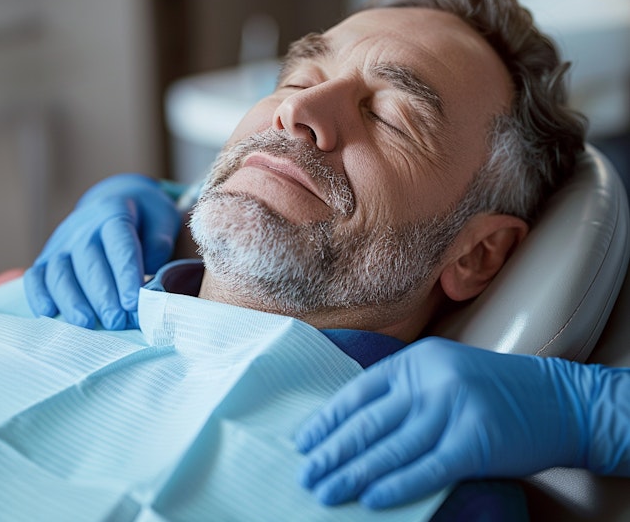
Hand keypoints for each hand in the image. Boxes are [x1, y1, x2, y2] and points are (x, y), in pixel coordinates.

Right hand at [24, 174, 181, 329]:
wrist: (113, 200)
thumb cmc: (144, 219)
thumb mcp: (162, 220)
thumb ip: (159, 246)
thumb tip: (150, 278)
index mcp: (115, 214)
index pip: (119, 246)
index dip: (125, 275)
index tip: (132, 303)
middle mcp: (84, 227)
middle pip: (89, 263)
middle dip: (102, 295)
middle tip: (116, 321)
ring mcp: (62, 243)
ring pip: (60, 272)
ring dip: (72, 300)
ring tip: (87, 324)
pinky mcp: (47, 257)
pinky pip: (35, 276)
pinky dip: (38, 295)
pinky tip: (48, 313)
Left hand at [295, 337, 589, 508]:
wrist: (557, 399)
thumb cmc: (492, 388)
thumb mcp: (441, 372)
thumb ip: (402, 391)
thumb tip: (351, 426)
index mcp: (416, 362)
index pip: (359, 393)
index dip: (328, 419)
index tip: (304, 442)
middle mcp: (430, 383)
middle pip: (369, 423)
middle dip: (333, 451)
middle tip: (306, 474)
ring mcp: (453, 411)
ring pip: (391, 448)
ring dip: (353, 473)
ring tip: (325, 491)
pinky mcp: (475, 443)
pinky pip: (426, 469)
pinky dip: (396, 485)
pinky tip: (370, 498)